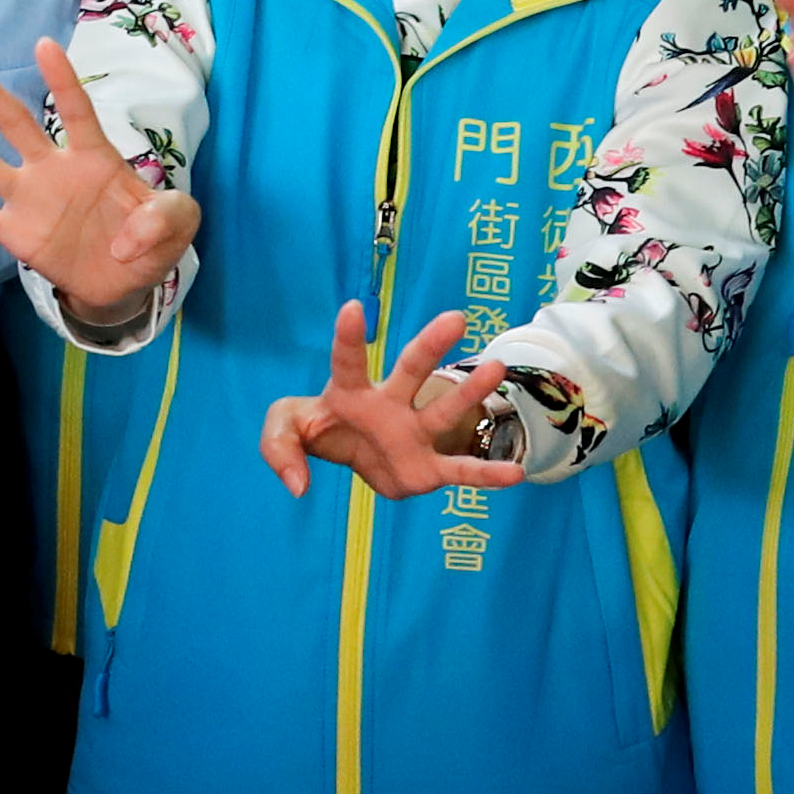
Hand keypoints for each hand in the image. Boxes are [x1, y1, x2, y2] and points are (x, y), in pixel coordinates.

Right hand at [0, 41, 199, 322]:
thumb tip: (131, 235)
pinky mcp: (13, 233)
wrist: (123, 283)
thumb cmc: (150, 238)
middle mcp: (53, 169)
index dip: (63, 81)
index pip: (77, 112)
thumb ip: (169, 217)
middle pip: (16, 123)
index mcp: (94, 158)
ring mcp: (28, 199)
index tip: (43, 45)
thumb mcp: (180, 224)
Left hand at [260, 302, 523, 499]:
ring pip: (444, 410)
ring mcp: (412, 434)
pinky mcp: (427, 468)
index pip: (346, 360)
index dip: (348, 337)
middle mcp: (388, 404)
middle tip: (456, 317)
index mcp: (349, 391)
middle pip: (411, 369)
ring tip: (495, 368)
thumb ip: (278, 447)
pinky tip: (515, 474)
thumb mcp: (285, 431)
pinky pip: (460, 470)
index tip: (351, 308)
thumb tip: (296, 486)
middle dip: (431, 344)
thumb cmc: (322, 429)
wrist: (354, 460)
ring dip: (469, 392)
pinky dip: (486, 475)